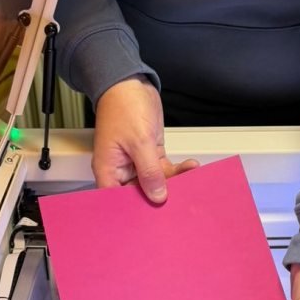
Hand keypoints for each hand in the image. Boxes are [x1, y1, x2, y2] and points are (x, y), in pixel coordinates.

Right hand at [92, 75, 197, 199]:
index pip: (117, 201)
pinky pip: (163, 169)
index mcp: (109, 170)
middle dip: (158, 197)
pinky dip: (177, 170)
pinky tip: (189, 168)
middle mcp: (121, 169)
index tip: (152, 217)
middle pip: (139, 194)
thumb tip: (157, 195)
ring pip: (155, 182)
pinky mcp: (150, 154)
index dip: (133, 211)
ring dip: (174, 182)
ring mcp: (136, 162)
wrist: (130, 83)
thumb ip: (149, 171)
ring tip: (190, 180)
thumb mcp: (139, 142)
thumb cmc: (123, 106)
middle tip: (178, 201)